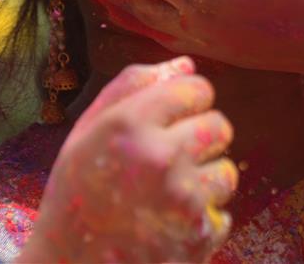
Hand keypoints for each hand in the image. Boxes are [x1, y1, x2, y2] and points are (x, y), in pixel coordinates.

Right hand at [23, 57, 236, 263]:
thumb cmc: (76, 192)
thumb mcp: (88, 130)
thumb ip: (132, 86)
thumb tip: (186, 65)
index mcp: (130, 123)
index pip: (198, 88)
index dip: (186, 102)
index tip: (170, 118)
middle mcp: (160, 157)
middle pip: (220, 125)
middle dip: (200, 138)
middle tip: (169, 158)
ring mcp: (182, 200)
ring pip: (226, 171)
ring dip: (204, 181)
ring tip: (167, 195)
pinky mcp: (197, 238)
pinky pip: (223, 213)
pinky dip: (201, 220)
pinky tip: (168, 224)